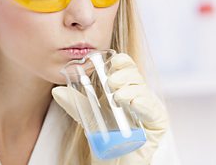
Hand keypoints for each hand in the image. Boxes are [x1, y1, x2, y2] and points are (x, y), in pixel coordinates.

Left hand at [52, 53, 168, 164]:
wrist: (115, 163)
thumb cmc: (106, 140)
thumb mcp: (89, 119)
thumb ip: (76, 105)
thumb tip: (57, 91)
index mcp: (125, 89)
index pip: (126, 68)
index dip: (121, 62)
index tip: (111, 62)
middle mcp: (139, 96)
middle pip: (135, 76)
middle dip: (123, 75)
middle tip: (110, 83)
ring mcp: (149, 108)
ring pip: (143, 90)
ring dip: (130, 89)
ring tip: (117, 97)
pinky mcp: (158, 123)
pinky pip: (152, 109)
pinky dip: (142, 104)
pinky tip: (132, 103)